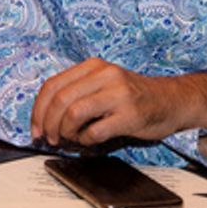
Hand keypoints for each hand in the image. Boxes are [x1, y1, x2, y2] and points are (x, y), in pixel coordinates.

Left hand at [31, 58, 177, 145]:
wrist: (171, 100)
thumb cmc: (132, 96)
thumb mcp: (102, 84)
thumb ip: (76, 94)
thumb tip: (44, 118)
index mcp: (93, 66)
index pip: (52, 85)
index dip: (38, 110)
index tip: (36, 128)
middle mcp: (104, 75)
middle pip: (60, 99)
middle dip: (48, 124)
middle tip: (50, 138)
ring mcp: (118, 94)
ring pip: (73, 113)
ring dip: (66, 132)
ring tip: (71, 139)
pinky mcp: (129, 115)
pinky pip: (95, 131)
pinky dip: (86, 140)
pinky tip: (91, 140)